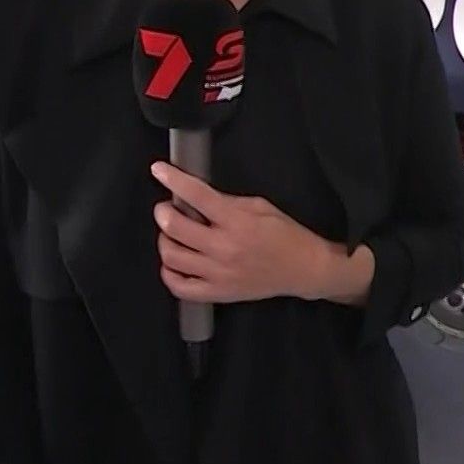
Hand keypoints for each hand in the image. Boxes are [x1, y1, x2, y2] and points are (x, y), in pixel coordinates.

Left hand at [150, 161, 347, 304]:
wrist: (304, 269)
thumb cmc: (285, 235)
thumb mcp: (260, 206)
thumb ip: (227, 201)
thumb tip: (196, 197)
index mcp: (237, 222)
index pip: (196, 195)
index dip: (173, 179)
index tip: (159, 170)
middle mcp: (224, 248)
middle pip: (175, 227)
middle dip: (163, 212)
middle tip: (166, 208)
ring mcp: (219, 274)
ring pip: (171, 257)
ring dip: (165, 240)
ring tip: (172, 235)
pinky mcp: (218, 293)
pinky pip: (180, 287)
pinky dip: (168, 273)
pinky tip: (174, 263)